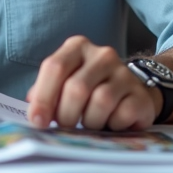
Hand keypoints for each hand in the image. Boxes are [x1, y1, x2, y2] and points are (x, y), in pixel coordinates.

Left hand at [25, 36, 159, 130]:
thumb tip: (32, 113)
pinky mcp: (140, 95)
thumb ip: (45, 93)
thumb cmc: (89, 90)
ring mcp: (124, 73)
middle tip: (66, 126)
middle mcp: (102, 55)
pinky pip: (121, 115)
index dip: (43, 97)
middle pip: (76, 88)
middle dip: (66, 114)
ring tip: (90, 123)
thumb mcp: (64, 84)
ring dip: (90, 121)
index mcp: (77, 47)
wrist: (130, 93)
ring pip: (100, 102)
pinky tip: (111, 123)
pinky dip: (112, 126)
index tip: (37, 121)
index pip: (54, 67)